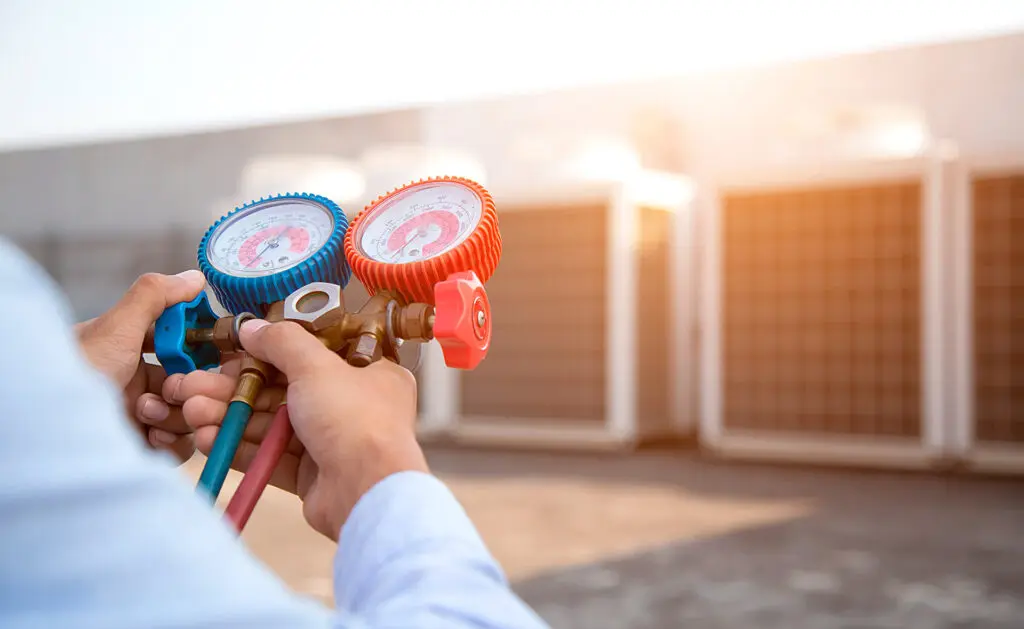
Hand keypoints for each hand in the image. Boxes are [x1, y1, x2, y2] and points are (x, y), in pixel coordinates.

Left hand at [77, 271, 206, 461]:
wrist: (56, 428)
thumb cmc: (77, 373)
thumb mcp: (116, 326)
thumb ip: (154, 297)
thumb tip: (193, 278)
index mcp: (126, 350)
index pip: (177, 344)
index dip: (196, 348)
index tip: (206, 351)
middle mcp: (134, 382)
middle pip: (188, 382)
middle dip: (188, 386)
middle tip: (175, 389)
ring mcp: (138, 416)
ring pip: (187, 413)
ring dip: (175, 414)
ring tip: (146, 414)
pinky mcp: (142, 446)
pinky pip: (178, 445)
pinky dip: (172, 441)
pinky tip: (153, 437)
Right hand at [178, 320, 427, 539]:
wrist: (366, 491)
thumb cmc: (354, 419)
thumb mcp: (317, 366)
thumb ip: (282, 343)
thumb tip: (253, 328)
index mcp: (368, 372)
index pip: (313, 353)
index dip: (269, 351)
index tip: (232, 352)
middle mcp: (352, 404)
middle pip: (283, 389)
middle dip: (234, 388)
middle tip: (192, 385)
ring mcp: (331, 441)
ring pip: (272, 423)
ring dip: (230, 416)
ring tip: (190, 412)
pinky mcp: (312, 475)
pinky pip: (271, 455)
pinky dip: (240, 447)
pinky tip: (207, 440)